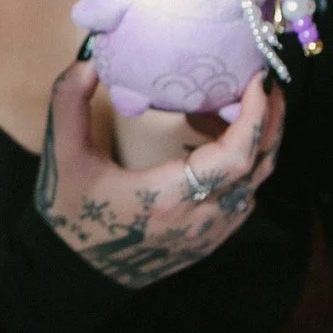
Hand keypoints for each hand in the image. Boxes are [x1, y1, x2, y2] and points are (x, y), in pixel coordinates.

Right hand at [32, 55, 284, 287]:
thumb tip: (90, 58)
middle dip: (270, 120)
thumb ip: (69, 101)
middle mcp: (198, 218)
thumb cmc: (70, 215)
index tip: (257, 80)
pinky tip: (215, 144)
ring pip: (255, 183)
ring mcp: (207, 233)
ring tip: (230, 106)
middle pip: (259, 165)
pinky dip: (242, 166)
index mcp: (167, 197)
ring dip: (255, 141)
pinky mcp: (208, 240)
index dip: (255, 116)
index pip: (235, 156)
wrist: (74, 274)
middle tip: (263, 82)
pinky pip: (242, 199)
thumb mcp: (62, 155)